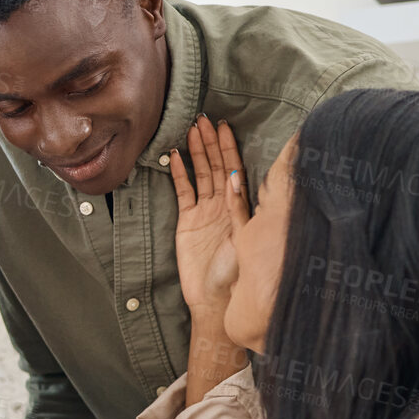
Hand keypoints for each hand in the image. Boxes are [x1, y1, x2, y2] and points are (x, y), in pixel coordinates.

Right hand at [170, 116, 249, 323]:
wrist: (214, 299)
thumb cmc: (236, 273)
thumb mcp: (242, 240)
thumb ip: (239, 209)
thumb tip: (237, 178)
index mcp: (239, 207)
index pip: (235, 170)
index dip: (229, 148)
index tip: (224, 127)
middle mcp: (223, 205)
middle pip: (217, 167)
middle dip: (211, 143)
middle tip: (203, 119)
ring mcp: (205, 212)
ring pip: (201, 174)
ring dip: (196, 152)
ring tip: (190, 130)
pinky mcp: (188, 221)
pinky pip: (183, 192)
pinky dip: (180, 174)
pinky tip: (176, 157)